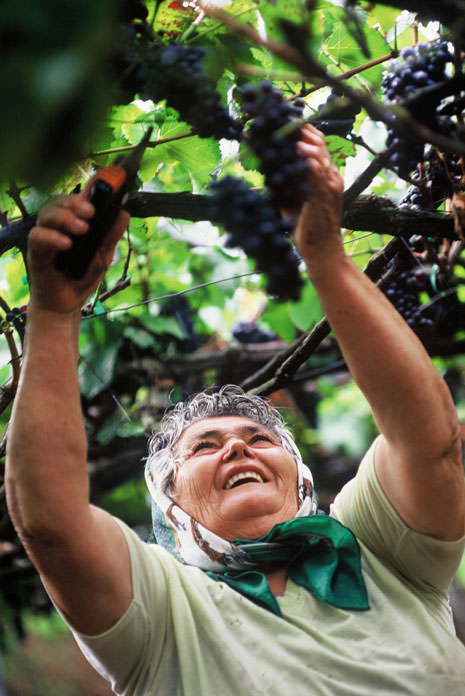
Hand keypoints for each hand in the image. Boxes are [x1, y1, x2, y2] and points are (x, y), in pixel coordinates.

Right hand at [28, 191, 128, 315]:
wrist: (66, 304)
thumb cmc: (81, 277)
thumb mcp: (103, 256)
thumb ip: (111, 236)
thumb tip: (124, 214)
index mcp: (78, 222)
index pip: (82, 197)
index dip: (93, 184)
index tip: (107, 176)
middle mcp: (60, 225)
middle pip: (61, 200)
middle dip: (76, 202)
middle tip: (91, 212)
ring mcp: (47, 237)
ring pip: (47, 213)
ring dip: (65, 217)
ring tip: (82, 229)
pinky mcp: (37, 251)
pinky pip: (37, 236)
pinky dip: (52, 237)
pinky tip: (66, 244)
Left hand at [293, 125, 344, 266]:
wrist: (322, 252)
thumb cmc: (307, 229)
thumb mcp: (292, 201)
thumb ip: (283, 184)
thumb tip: (265, 170)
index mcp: (327, 176)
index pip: (318, 144)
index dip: (303, 130)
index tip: (284, 119)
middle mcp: (331, 177)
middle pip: (319, 142)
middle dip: (301, 128)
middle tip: (282, 116)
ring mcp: (329, 185)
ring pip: (319, 152)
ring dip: (302, 138)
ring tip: (287, 126)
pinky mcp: (323, 196)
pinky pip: (317, 171)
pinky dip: (307, 158)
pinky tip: (297, 148)